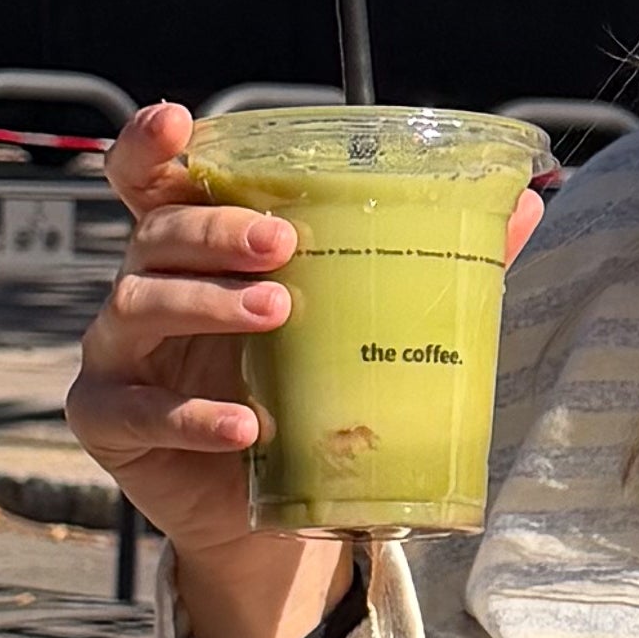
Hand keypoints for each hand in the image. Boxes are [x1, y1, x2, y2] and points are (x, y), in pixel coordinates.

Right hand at [68, 100, 535, 637]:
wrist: (273, 515)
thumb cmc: (306, 394)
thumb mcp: (361, 323)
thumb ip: (430, 258)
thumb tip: (529, 201)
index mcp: (195, 248)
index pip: (152, 180)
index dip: (153, 144)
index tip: (181, 122)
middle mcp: (146, 287)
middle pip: (157, 234)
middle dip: (217, 231)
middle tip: (285, 244)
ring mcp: (119, 353)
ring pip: (140, 304)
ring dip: (209, 304)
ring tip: (277, 312)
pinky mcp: (109, 420)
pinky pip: (138, 409)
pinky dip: (192, 415)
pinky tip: (245, 425)